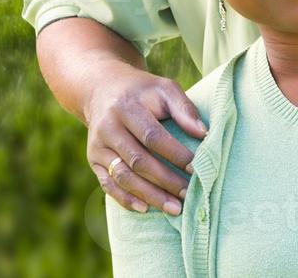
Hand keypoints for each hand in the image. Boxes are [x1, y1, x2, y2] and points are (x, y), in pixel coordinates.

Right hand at [83, 65, 206, 215]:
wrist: (101, 88)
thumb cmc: (141, 92)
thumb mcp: (163, 88)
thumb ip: (184, 109)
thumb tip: (203, 134)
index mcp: (126, 107)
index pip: (152, 136)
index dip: (175, 154)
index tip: (196, 168)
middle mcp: (107, 126)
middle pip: (138, 160)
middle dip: (166, 180)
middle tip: (189, 194)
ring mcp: (98, 145)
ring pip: (123, 176)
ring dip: (150, 195)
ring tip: (174, 209)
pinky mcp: (93, 159)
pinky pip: (108, 184)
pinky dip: (125, 199)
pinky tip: (145, 208)